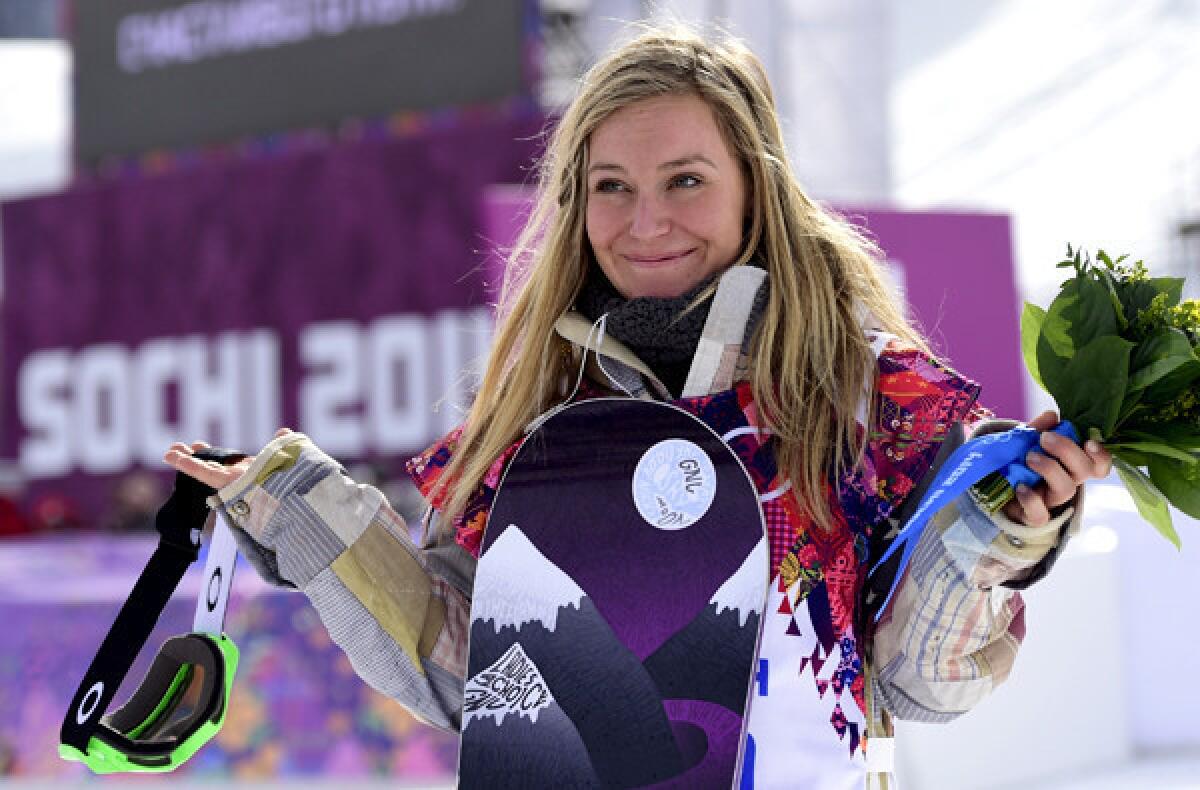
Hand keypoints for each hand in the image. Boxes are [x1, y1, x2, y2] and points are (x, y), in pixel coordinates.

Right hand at [162, 428, 290, 489]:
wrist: (298, 497)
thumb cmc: (296, 480)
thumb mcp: (288, 457)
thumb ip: (281, 445)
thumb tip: (283, 430)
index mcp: (254, 472)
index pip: (230, 462)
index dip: (213, 454)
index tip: (197, 445)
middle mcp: (242, 479)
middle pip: (213, 466)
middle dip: (195, 457)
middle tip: (178, 447)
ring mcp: (235, 482)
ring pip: (205, 470)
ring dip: (185, 460)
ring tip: (168, 452)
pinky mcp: (230, 485)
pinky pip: (206, 474)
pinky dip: (190, 465)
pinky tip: (173, 457)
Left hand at [1001, 411, 1112, 526]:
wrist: (991, 488)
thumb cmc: (1016, 463)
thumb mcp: (1025, 442)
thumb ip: (1038, 429)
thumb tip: (1052, 416)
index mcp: (1069, 466)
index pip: (1098, 466)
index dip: (1101, 456)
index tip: (1089, 441)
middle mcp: (1066, 483)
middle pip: (1085, 472)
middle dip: (1068, 451)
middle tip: (1046, 438)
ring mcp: (1051, 501)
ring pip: (1066, 490)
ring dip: (1050, 469)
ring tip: (1029, 457)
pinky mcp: (1033, 516)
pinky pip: (1040, 514)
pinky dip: (1031, 499)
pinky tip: (1020, 487)